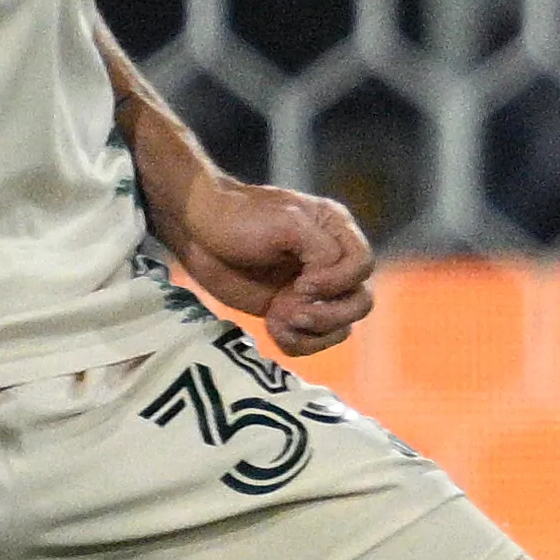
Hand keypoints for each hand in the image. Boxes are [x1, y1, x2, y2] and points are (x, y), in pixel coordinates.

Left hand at [166, 174, 378, 358]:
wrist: (196, 231)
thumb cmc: (239, 217)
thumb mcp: (286, 222)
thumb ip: (321, 248)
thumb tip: (326, 283)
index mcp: (337, 232)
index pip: (363, 266)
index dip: (338, 282)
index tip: (302, 283)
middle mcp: (332, 262)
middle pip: (360, 301)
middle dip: (330, 314)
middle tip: (293, 311)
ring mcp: (312, 291)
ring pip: (341, 326)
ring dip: (313, 331)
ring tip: (278, 319)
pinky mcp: (289, 311)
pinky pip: (312, 340)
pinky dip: (297, 342)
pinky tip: (272, 327)